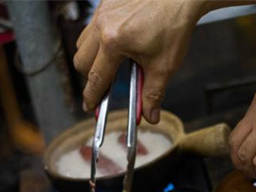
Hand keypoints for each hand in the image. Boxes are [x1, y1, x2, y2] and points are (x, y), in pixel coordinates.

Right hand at [74, 0, 205, 120]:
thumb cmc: (174, 25)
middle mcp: (102, 25)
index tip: (90, 107)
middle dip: (90, 77)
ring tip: (113, 63)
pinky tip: (118, 42)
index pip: (95, 78)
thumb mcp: (164, 66)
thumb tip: (149, 116)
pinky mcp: (106, 2)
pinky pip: (92, 26)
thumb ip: (153, 94)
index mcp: (113, 42)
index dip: (92, 96)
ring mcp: (102, 12)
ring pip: (83, 42)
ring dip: (92, 57)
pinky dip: (99, 39)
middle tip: (104, 86)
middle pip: (81, 61)